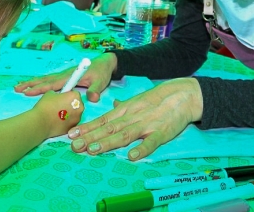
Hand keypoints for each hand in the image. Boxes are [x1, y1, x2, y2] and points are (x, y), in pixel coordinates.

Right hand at [14, 53, 116, 101]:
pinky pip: (49, 80)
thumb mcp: (101, 81)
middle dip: (31, 85)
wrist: (104, 63)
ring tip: (19, 87)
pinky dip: (39, 82)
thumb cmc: (101, 72)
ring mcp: (63, 75)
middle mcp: (64, 75)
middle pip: (45, 80)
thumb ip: (96, 90)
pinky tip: (32, 85)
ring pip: (45, 79)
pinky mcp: (64, 77)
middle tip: (17, 89)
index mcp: (70, 76)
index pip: (53, 83)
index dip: (40, 88)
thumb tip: (92, 99)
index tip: (29, 92)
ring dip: (32, 83)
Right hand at [34, 90, 84, 137]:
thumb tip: (60, 97)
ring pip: (75, 114)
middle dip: (70, 104)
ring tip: (58, 115)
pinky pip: (71, 122)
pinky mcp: (73, 127)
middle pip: (76, 104)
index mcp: (75, 97)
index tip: (61, 98)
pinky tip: (58, 122)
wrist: (40, 122)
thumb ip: (59, 94)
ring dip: (69, 113)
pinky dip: (66, 121)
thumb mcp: (50, 93)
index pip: (74, 93)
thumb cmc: (45, 105)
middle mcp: (80, 107)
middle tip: (59, 106)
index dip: (67, 95)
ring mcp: (77, 119)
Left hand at [67, 78, 202, 160]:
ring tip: (93, 149)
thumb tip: (113, 103)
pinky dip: (142, 149)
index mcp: (125, 110)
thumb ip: (124, 105)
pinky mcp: (161, 132)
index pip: (103, 120)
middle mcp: (132, 117)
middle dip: (90, 137)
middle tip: (74, 146)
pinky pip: (151, 142)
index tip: (71, 134)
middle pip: (108, 128)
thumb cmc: (159, 99)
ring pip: (124, 135)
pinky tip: (132, 156)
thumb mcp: (138, 100)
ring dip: (107, 142)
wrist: (182, 95)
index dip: (87, 128)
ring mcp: (146, 125)